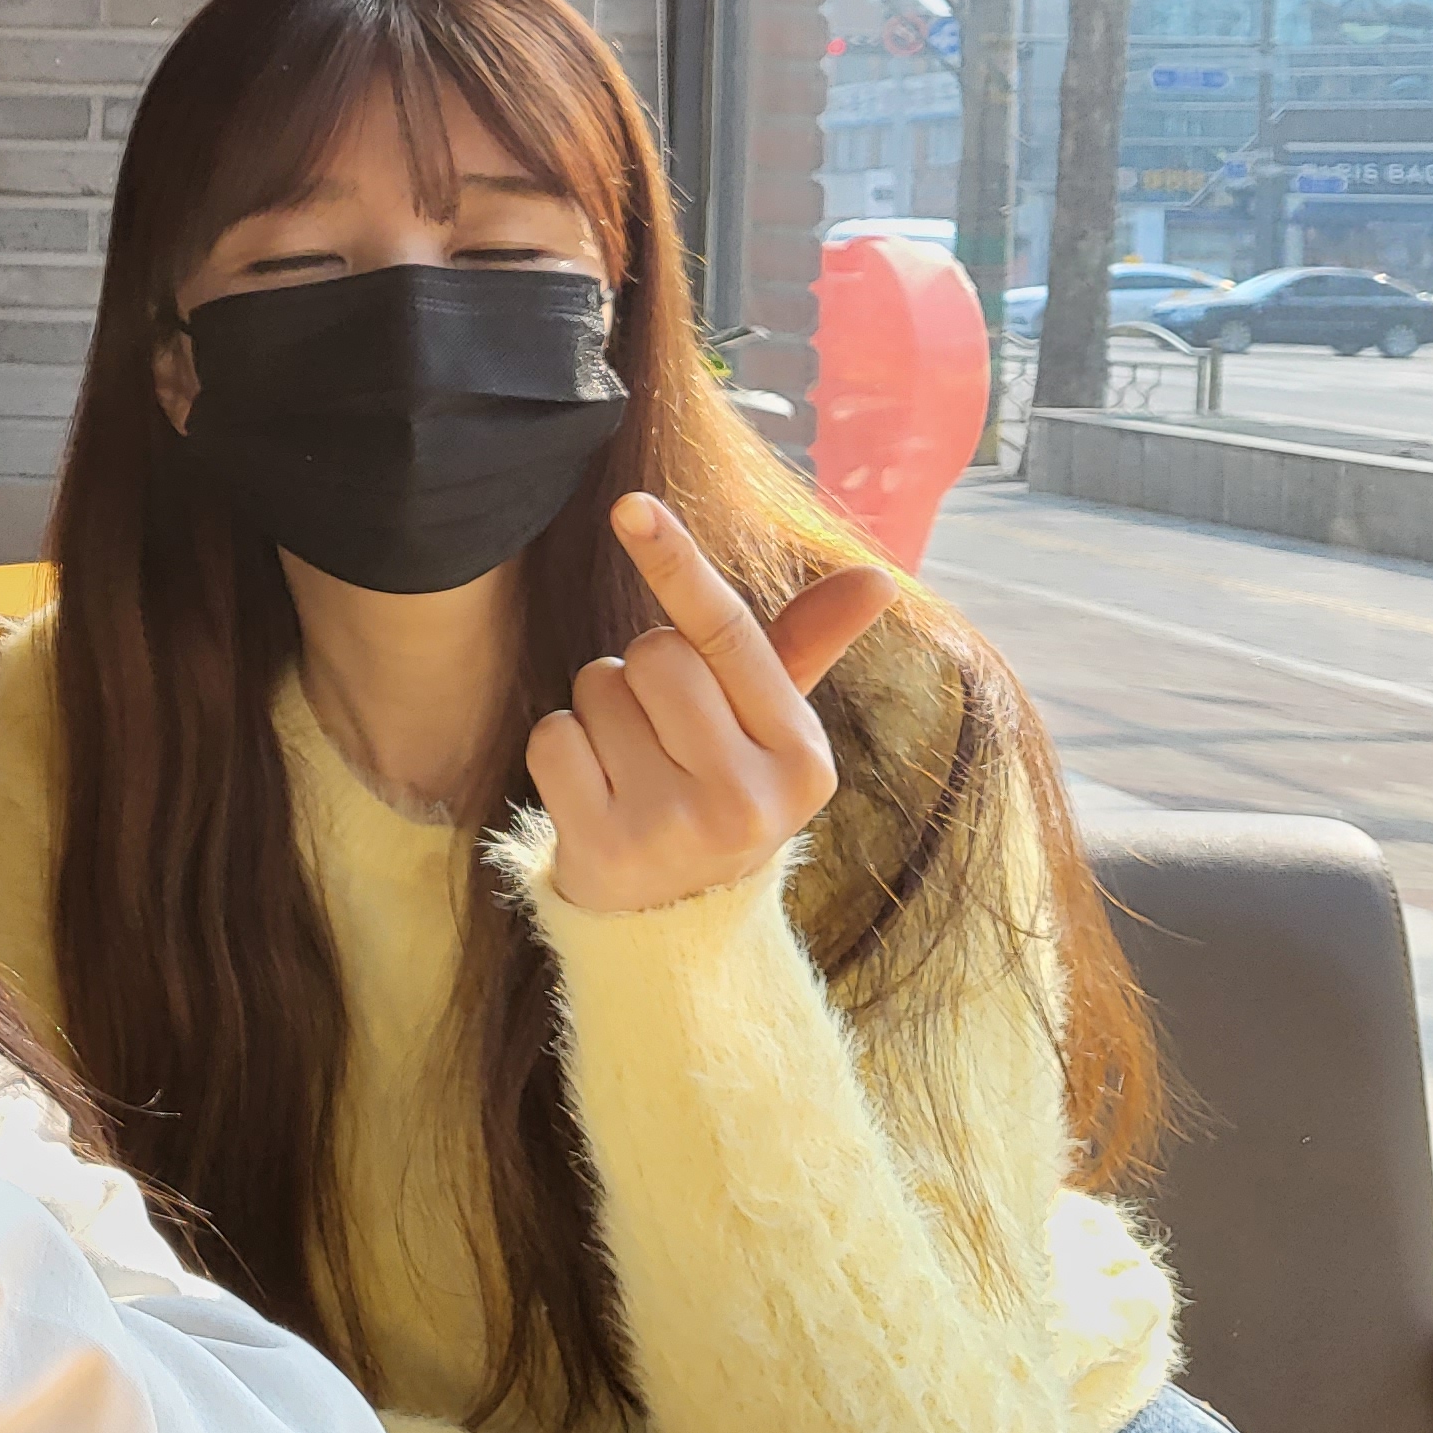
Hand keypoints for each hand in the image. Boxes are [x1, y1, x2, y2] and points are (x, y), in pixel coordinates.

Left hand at [526, 494, 897, 915]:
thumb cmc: (722, 792)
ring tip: (633, 764)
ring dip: (601, 709)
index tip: (630, 505)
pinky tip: (595, 789)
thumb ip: (804, 649)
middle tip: (663, 727)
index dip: (678, 563)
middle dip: (644, 669)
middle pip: (654, 653)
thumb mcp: (773, 732)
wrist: (673, 927)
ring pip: (597, 688)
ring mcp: (673, 828)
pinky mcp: (603, 848)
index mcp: (802, 758)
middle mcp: (746, 798)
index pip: (731, 635)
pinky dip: (563, 748)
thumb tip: (877, 577)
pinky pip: (555, 735)